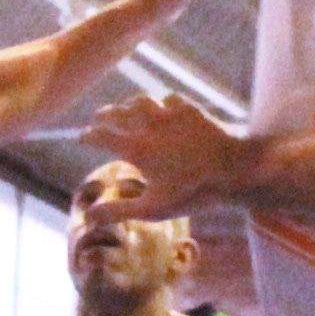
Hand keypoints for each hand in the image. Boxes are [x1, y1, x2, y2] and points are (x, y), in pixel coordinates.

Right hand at [88, 87, 251, 208]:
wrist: (234, 169)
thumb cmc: (192, 192)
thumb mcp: (152, 209)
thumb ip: (117, 211)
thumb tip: (87, 216)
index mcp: (136, 148)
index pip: (101, 136)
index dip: (87, 136)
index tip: (80, 137)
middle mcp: (148, 125)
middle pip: (117, 112)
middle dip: (104, 115)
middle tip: (98, 118)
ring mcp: (171, 114)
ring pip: (141, 100)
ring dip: (129, 104)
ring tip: (125, 108)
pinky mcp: (191, 109)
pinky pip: (170, 99)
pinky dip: (160, 102)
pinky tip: (163, 107)